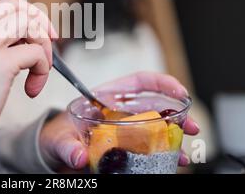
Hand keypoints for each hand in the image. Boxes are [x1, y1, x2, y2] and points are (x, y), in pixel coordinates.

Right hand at [0, 0, 56, 145]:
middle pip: (12, 3)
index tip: (28, 30)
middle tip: (49, 40)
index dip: (15, 11)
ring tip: (41, 69)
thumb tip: (18, 48)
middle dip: (36, 18)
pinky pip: (35, 51)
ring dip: (42, 42)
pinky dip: (42, 67)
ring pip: (27, 21)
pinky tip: (33, 88)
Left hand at [39, 72, 199, 170]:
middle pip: (155, 106)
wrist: (54, 156)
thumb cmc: (56, 137)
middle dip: (177, 113)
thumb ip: (67, 145)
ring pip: (157, 129)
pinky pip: (150, 149)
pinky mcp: (127, 150)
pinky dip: (164, 154)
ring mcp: (126, 132)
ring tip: (184, 150)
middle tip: (191, 125)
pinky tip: (172, 161)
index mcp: (107, 99)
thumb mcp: (58, 139)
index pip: (139, 82)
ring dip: (175, 137)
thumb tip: (78, 155)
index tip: (179, 92)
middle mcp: (121, 113)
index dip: (162, 83)